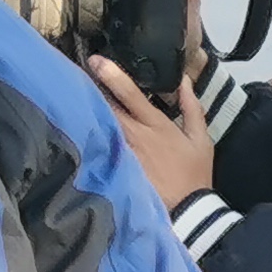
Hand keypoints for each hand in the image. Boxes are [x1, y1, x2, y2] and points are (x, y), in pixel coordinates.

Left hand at [86, 52, 215, 207]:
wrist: (186, 211)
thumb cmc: (194, 174)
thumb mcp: (201, 139)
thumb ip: (191, 107)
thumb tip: (184, 80)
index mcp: (155, 124)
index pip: (130, 94)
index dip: (111, 75)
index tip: (95, 60)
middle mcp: (134, 135)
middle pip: (106, 106)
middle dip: (90, 88)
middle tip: (74, 72)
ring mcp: (122, 153)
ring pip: (99, 124)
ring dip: (87, 109)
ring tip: (70, 93)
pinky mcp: (116, 169)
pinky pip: (99, 146)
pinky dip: (89, 134)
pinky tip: (75, 126)